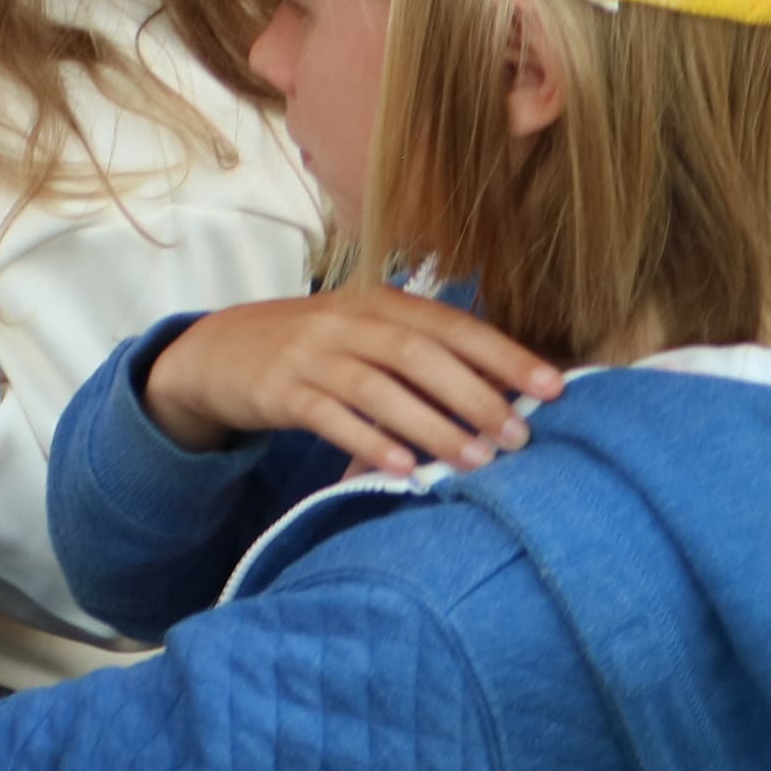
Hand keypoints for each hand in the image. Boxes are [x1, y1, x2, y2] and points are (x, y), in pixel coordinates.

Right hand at [144, 289, 565, 476]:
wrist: (217, 351)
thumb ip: (423, 352)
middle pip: (418, 354)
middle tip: (520, 436)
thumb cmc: (313, 348)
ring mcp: (308, 354)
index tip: (554, 388)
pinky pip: (329, 416)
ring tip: (476, 461)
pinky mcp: (278, 390)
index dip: (504, 354)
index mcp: (377, 301)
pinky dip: (370, 442)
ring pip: (378, 387)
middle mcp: (344, 320)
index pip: (451, 324)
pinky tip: (404, 468)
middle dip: (476, 395)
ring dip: (432, 425)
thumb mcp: (364, 333)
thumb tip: (508, 389)